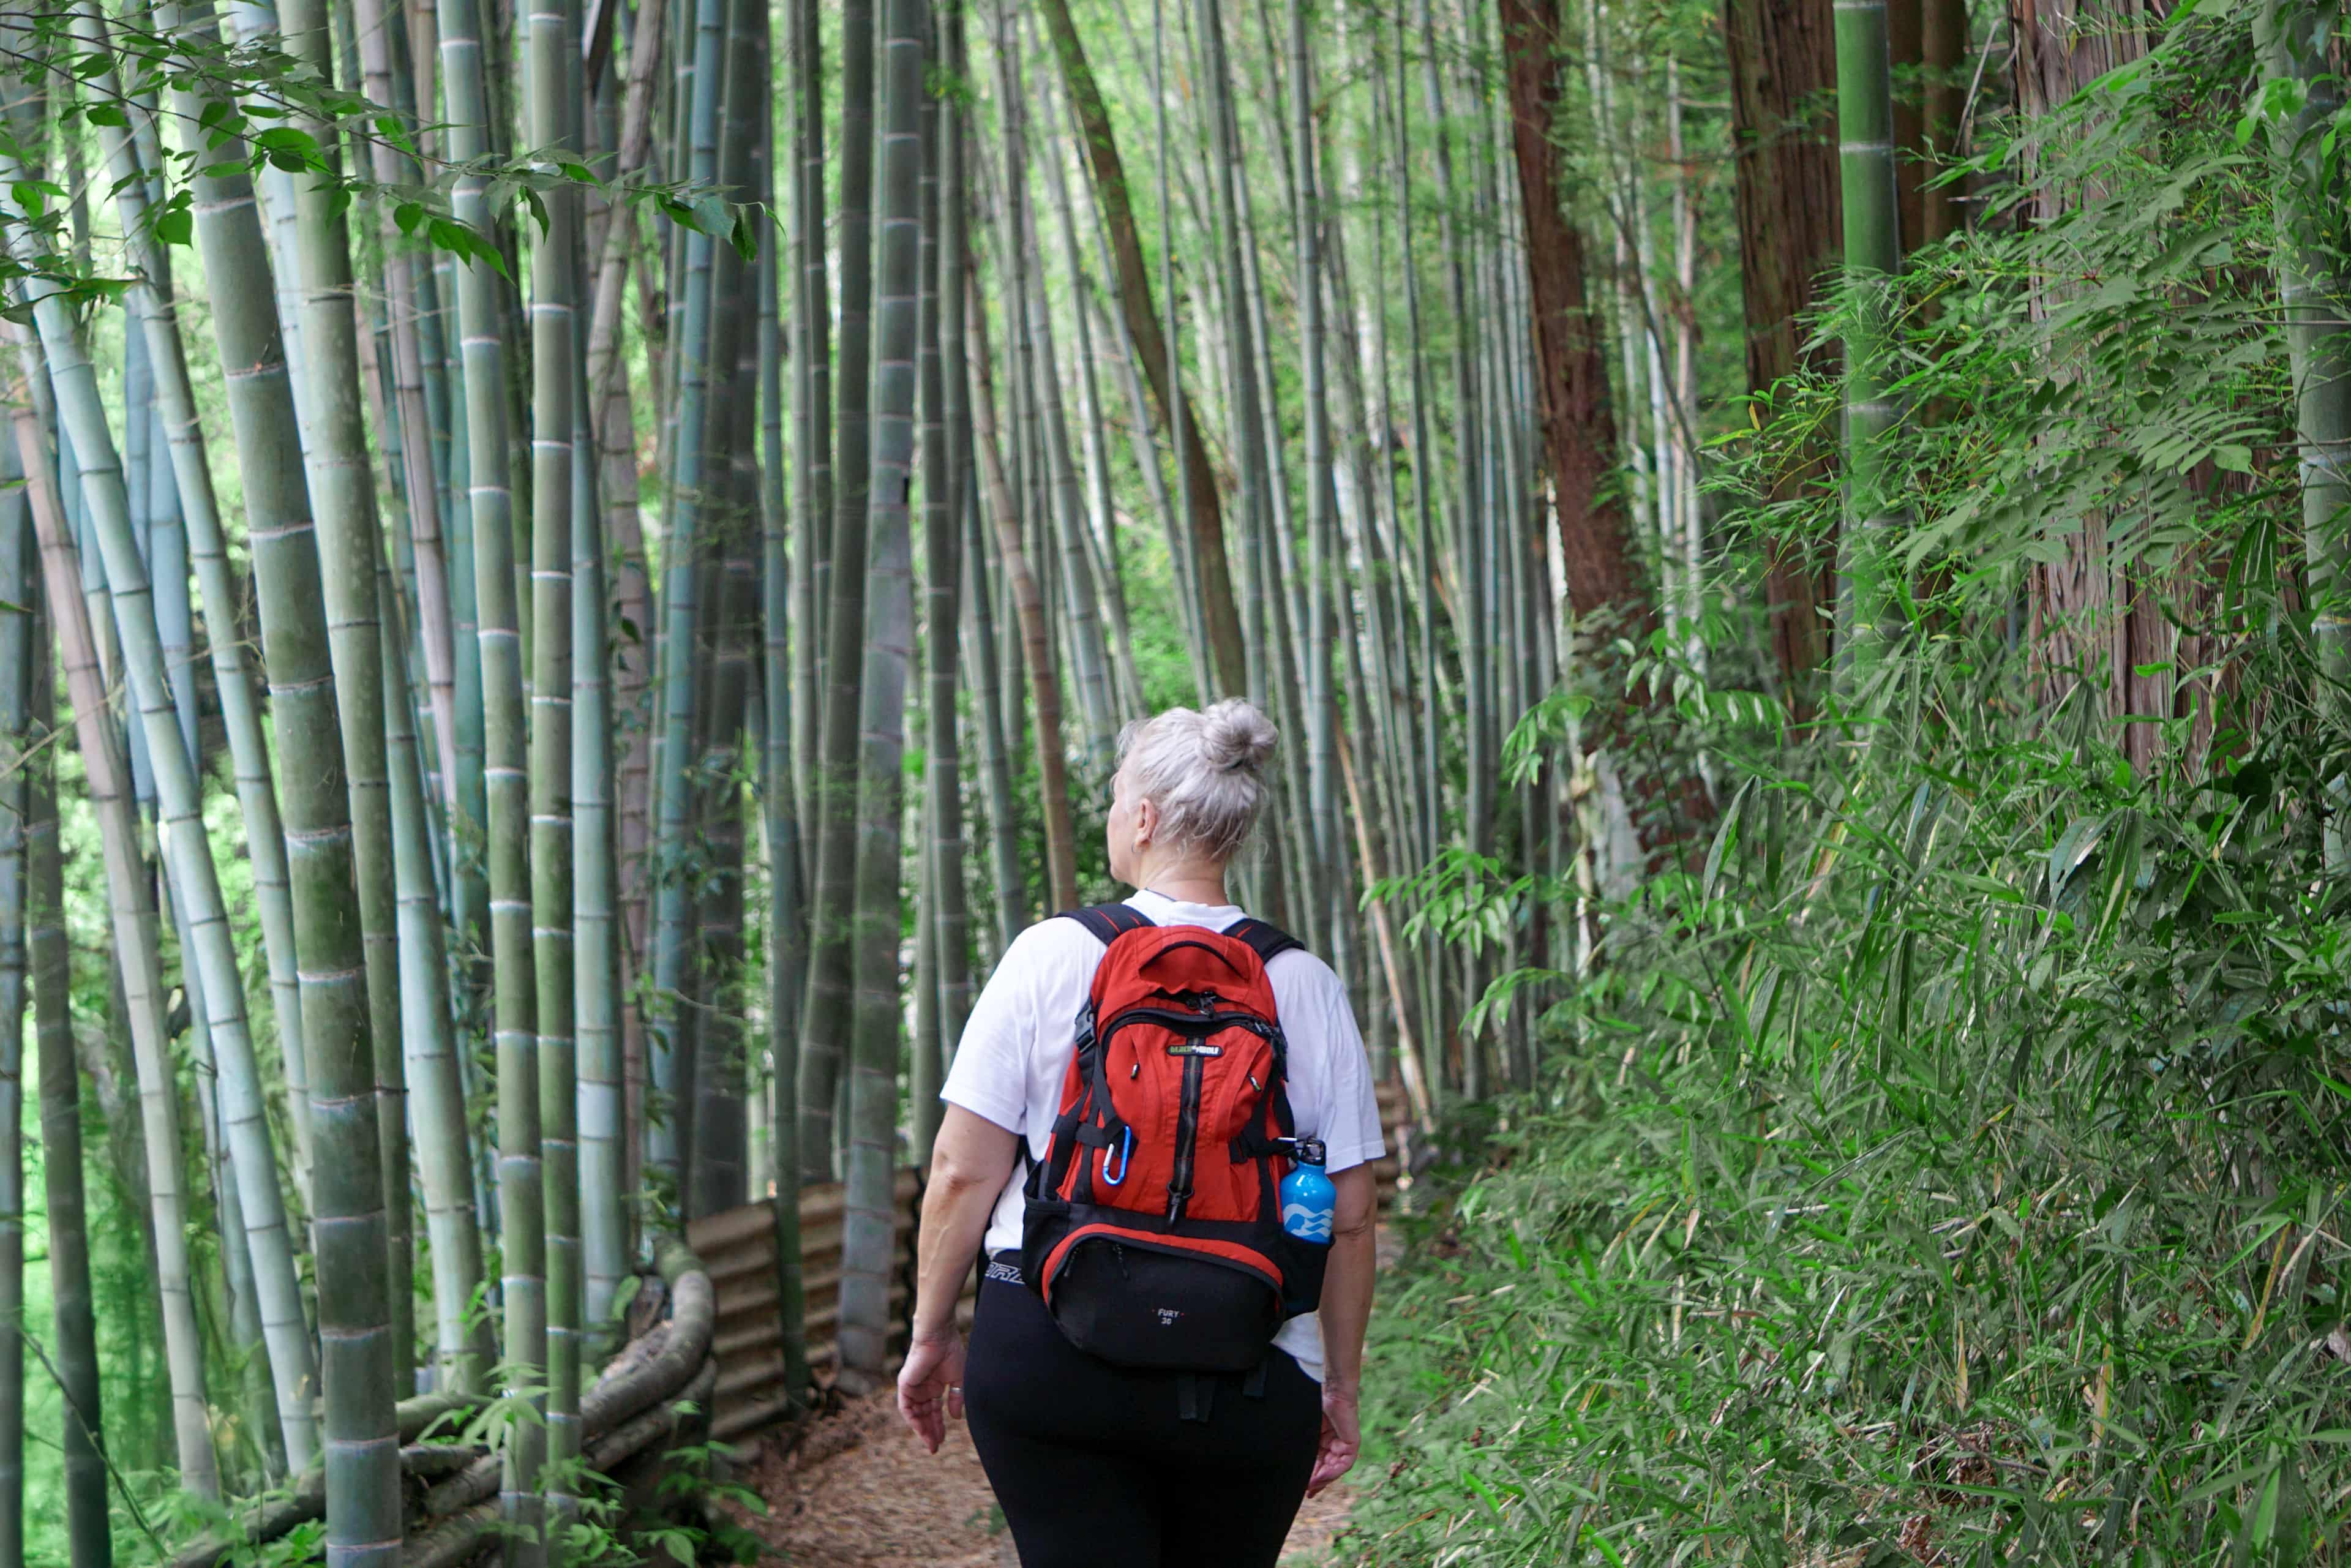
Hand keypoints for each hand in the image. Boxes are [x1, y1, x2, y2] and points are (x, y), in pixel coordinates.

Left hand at [896, 1331, 965, 1453]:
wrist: (939, 1336)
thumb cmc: (951, 1352)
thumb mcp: (959, 1381)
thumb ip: (957, 1399)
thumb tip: (956, 1418)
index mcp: (934, 1387)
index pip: (934, 1411)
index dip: (938, 1426)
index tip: (943, 1440)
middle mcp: (922, 1389)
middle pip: (925, 1416)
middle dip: (930, 1431)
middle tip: (935, 1446)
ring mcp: (913, 1388)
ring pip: (915, 1414)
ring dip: (922, 1429)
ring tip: (931, 1442)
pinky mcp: (904, 1385)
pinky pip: (906, 1407)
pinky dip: (912, 1419)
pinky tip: (921, 1430)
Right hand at [1307, 1384, 1358, 1495]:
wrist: (1331, 1391)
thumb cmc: (1316, 1405)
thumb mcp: (1307, 1431)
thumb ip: (1303, 1446)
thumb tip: (1288, 1461)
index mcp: (1324, 1441)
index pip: (1319, 1464)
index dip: (1312, 1477)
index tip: (1303, 1488)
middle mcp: (1335, 1445)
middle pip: (1328, 1469)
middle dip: (1318, 1482)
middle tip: (1307, 1493)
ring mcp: (1345, 1445)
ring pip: (1336, 1469)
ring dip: (1324, 1479)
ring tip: (1311, 1486)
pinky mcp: (1352, 1444)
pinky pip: (1344, 1464)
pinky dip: (1333, 1472)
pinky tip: (1322, 1477)